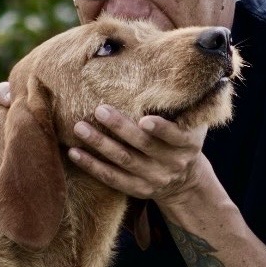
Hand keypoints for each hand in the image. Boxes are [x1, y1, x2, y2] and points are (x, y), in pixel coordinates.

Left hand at [68, 104, 209, 202]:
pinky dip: (92, 166)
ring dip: (100, 144)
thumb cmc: (182, 139)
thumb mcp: (191, 124)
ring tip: (80, 128)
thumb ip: (179, 108)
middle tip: (99, 110)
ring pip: (123, 161)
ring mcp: (154, 179)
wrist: (185, 179)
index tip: (145, 119)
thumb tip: (158, 77)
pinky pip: (111, 178)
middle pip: (143, 145)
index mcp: (188, 144)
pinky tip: (74, 153)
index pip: (174, 136)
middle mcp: (172, 163)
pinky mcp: (138, 190)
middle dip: (120, 128)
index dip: (161, 129)